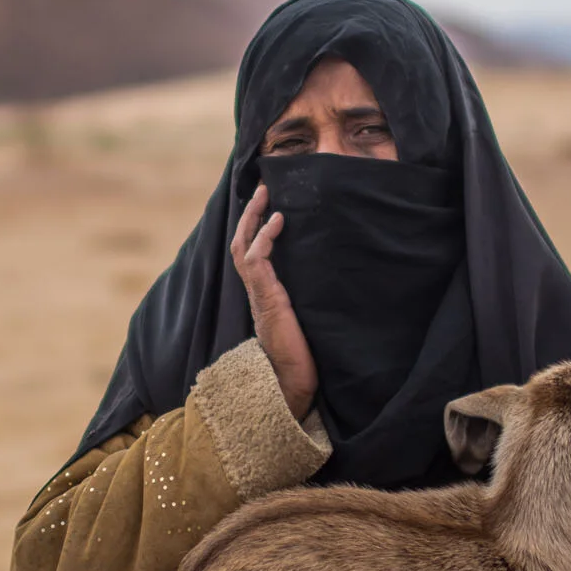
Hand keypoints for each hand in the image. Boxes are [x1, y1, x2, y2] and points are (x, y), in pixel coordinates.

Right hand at [230, 185, 316, 419]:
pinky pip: (256, 260)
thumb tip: (329, 281)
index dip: (255, 228)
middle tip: (264, 188)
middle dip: (250, 214)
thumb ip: (307, 299)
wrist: (293, 382)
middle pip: (241, 243)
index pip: (251, 252)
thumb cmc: (303, 356)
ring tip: (267, 195)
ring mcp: (258, 293)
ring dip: (253, 218)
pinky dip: (265, 238)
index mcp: (263, 293)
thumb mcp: (305, 317)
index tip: (269, 205)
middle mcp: (256, 290)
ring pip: (243, 246)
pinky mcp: (266, 298)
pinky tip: (280, 221)